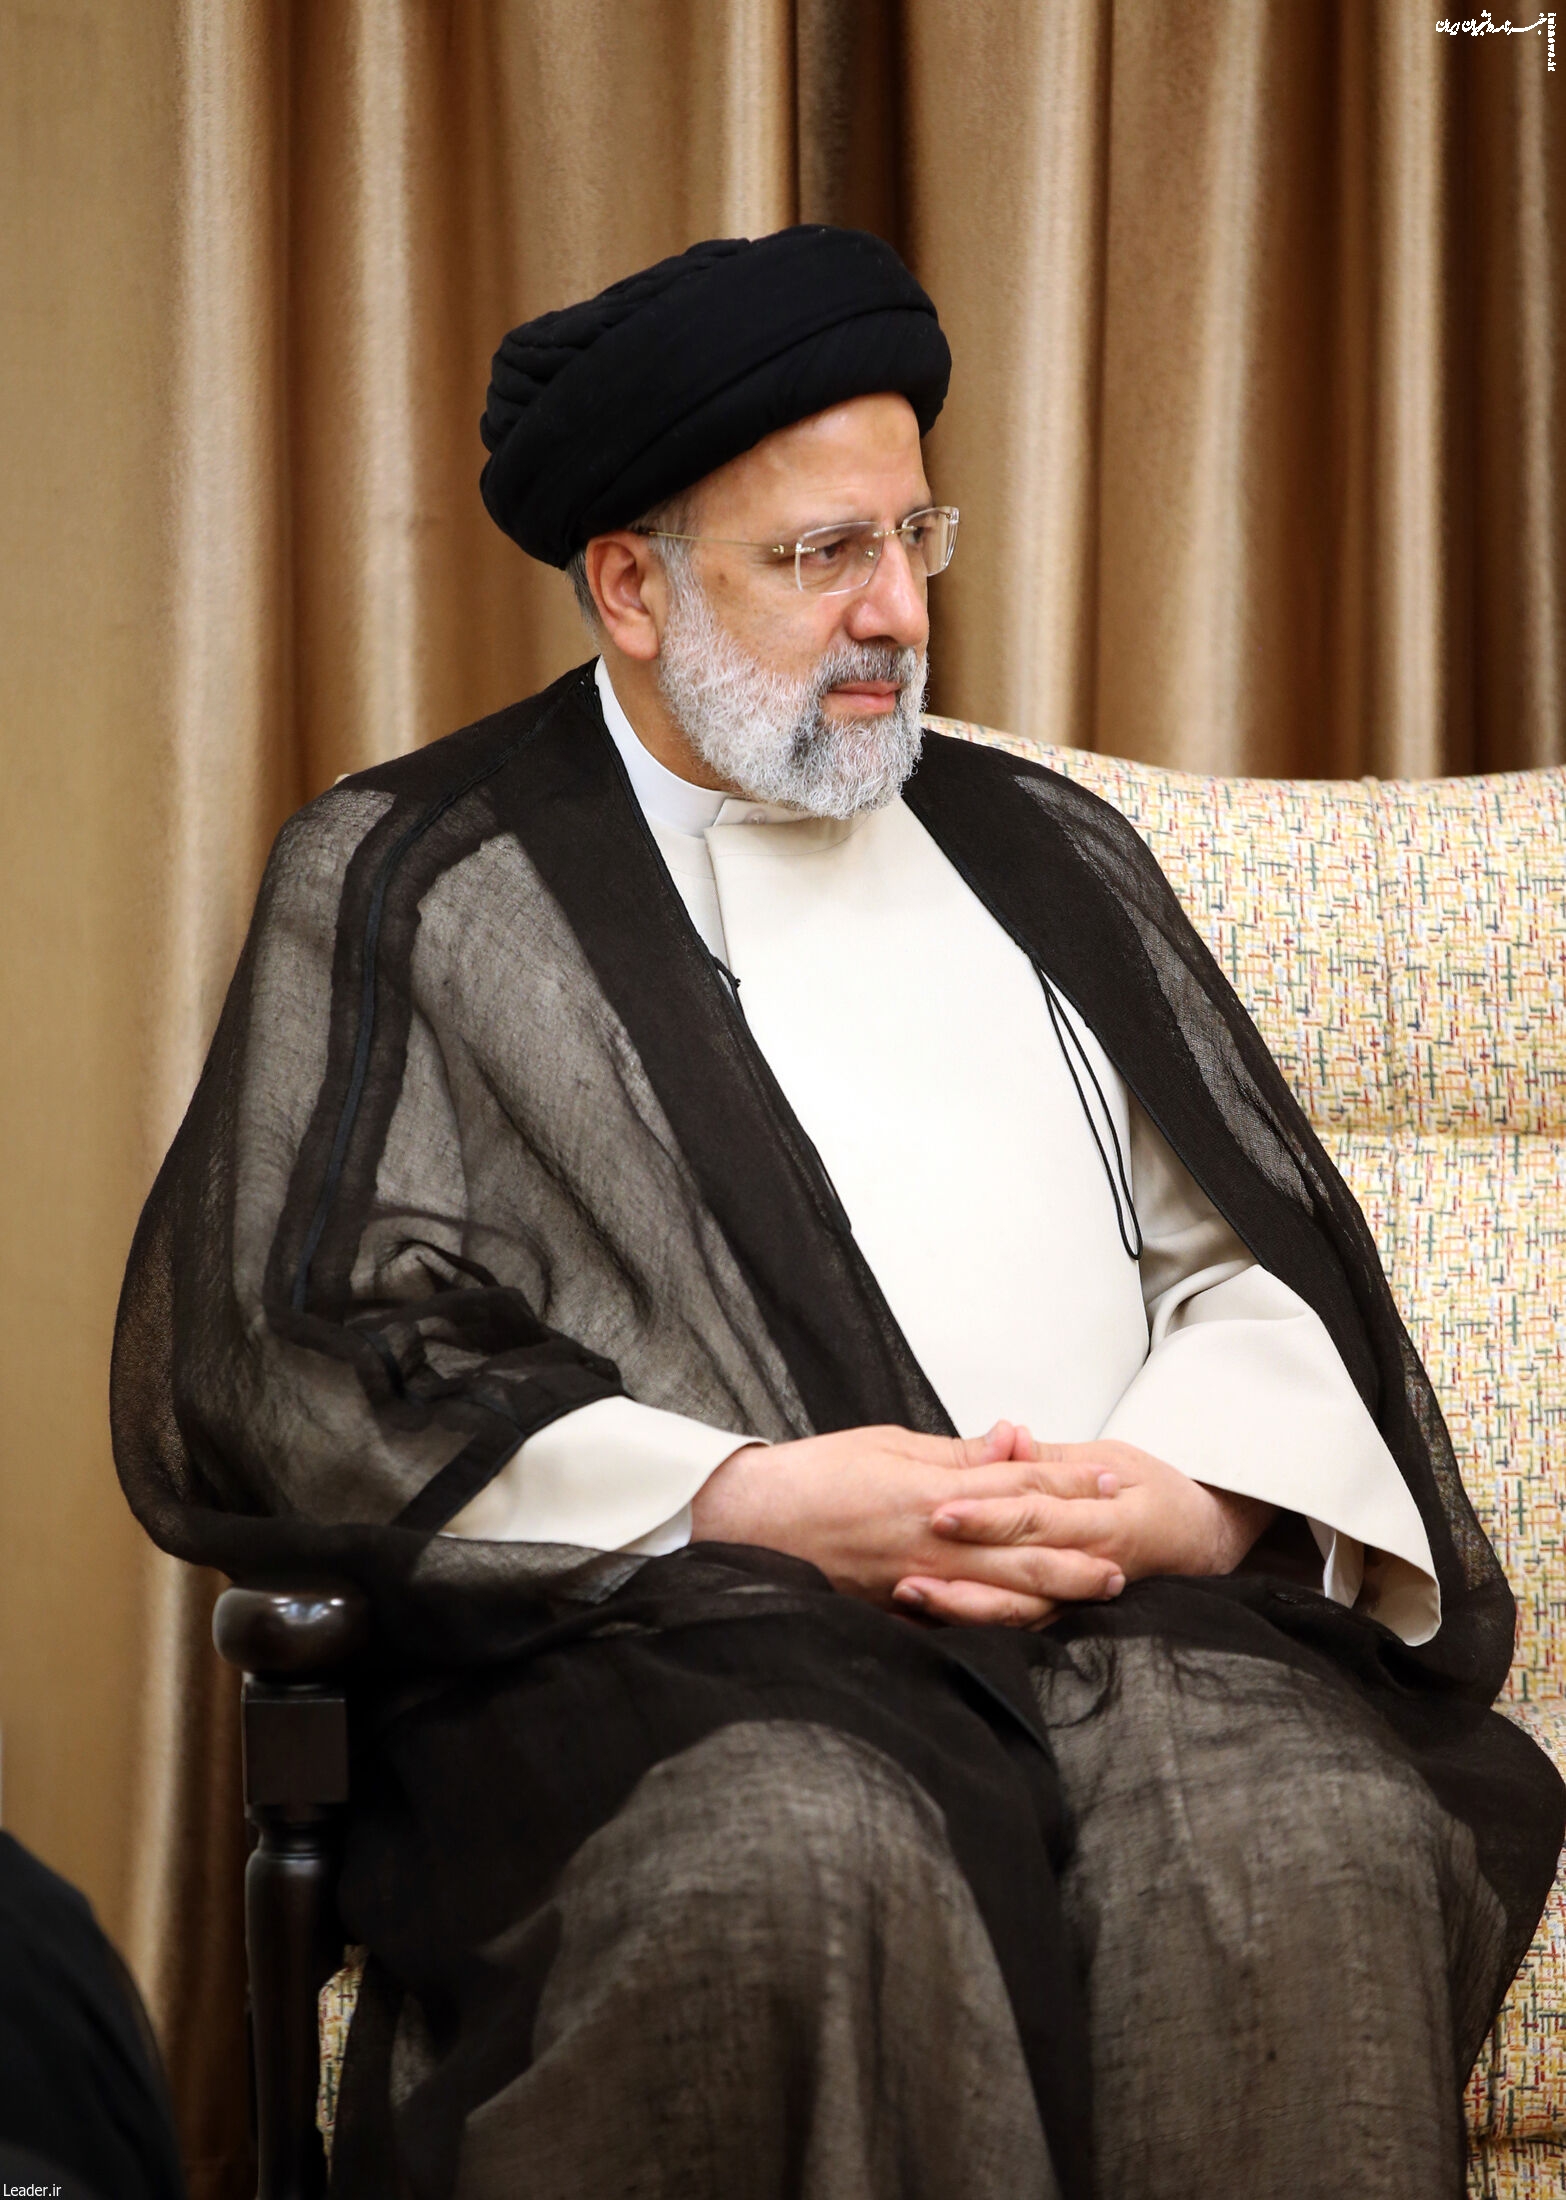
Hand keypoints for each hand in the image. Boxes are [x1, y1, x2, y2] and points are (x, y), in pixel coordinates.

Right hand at [689, 1420, 1125, 1612]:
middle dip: (1080, 1546)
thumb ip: (956, 1453)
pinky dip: (1005, 1619)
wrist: (747, 1523)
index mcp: (931, 1492)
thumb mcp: (888, 1444)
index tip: (1109, 1478)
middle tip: (1128, 1546)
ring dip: (1057, 1587)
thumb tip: (1012, 1440)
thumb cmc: (811, 1476)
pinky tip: (1033, 1619)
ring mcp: (916, 1582)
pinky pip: (965, 1618)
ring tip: (1100, 1587)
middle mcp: (932, 1542)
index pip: (1017, 1484)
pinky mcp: (898, 1610)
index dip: (1068, 1481)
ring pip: (1004, 1589)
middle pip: (1024, 1545)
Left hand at [894, 1437, 1274, 1628]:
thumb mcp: (1114, 1460)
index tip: (939, 1509)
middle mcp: (1091, 1565)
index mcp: (1103, 1519)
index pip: (1036, 1514)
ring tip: (907, 1594)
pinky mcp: (1069, 1615)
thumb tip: (1008, 1436)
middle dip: (960, 1566)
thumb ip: (1053, 1457)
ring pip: (1017, 1610)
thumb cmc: (1157, 1494)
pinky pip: (1020, 1627)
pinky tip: (931, 1621)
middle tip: (906, 1560)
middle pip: (1018, 1568)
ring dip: (960, 1604)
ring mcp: (1079, 1598)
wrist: (1202, 1540)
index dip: (987, 1513)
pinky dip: (976, 1625)